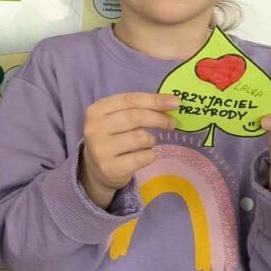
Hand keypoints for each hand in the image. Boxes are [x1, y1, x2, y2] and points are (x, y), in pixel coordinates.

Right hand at [79, 92, 178, 208]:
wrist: (95, 169)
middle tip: (171, 123)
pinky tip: (144, 155)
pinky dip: (150, 155)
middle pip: (135, 117)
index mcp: (96, 110)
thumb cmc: (112, 137)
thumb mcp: (117, 118)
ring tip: (147, 143)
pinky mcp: (110, 168)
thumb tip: (171, 101)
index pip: (130, 100)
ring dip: (151, 140)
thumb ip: (138, 108)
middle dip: (158, 119)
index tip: (175, 102)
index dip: (154, 100)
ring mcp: (101, 150)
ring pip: (140, 138)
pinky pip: (142, 157)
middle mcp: (95, 129)